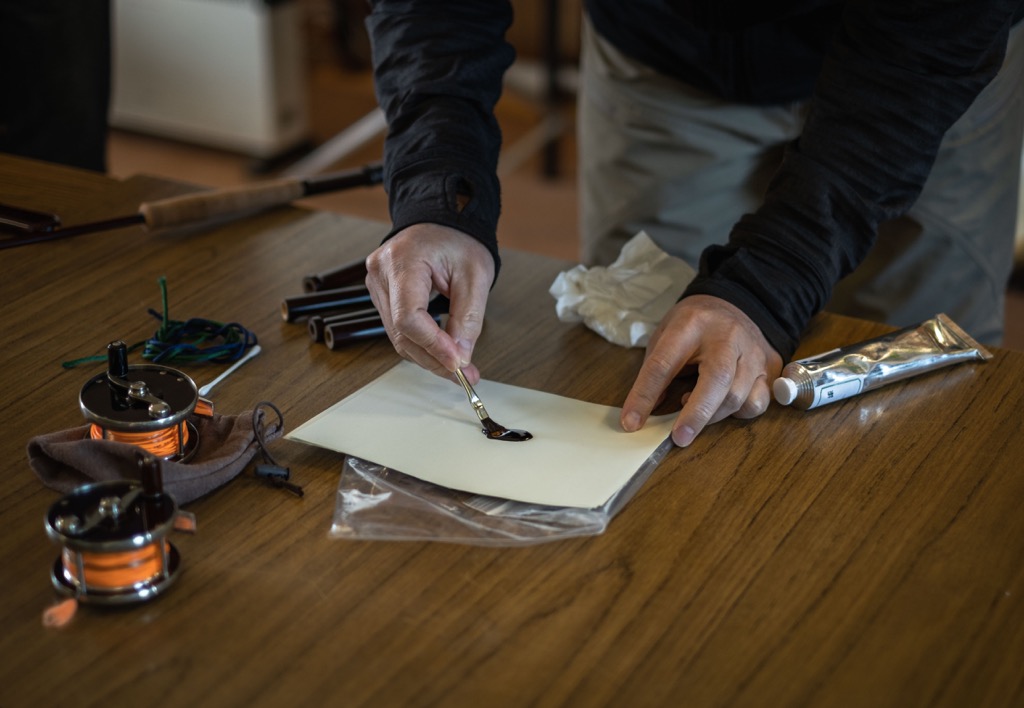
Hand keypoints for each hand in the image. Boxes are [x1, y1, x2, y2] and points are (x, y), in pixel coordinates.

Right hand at [365, 223, 494, 382]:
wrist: (442, 220)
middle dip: (434, 358)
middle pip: (401, 332)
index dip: (433, 345)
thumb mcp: (475, 275)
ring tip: (458, 366)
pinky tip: (442, 352)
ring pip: (398, 336)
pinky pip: (398, 329)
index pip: (409, 316)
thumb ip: (468, 317)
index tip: (458, 363)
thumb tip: (460, 355)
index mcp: (402, 260)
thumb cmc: (457, 239)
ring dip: (428, 356)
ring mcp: (377, 284)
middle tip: (465, 373)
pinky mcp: (382, 294)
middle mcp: (381, 272)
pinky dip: (421, 344)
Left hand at [620, 295, 782, 445]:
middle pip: (717, 379)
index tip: (631, 422)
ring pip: (738, 396)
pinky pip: (757, 402)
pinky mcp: (769, 366)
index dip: (645, 395)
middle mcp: (726, 336)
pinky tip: (723, 405)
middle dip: (696, 414)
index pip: (663, 364)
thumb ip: (655, 374)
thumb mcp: (666, 338)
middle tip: (678, 437)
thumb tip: (642, 415)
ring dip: (712, 414)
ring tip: (694, 407)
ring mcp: (752, 351)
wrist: (733, 302)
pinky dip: (738, 413)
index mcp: (690, 325)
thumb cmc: (693, 326)